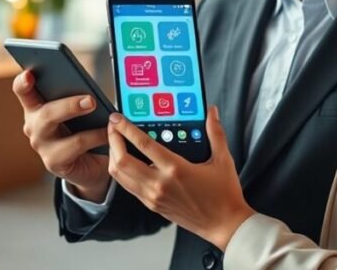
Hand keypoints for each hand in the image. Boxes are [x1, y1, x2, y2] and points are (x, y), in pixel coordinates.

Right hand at [12, 69, 110, 201]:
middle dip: (69, 105)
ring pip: (59, 130)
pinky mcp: (53, 162)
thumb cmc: (81, 128)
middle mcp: (33, 125)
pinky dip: (95, 137)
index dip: (23, 82)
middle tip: (91, 101)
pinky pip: (76, 145)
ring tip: (106, 117)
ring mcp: (41, 145)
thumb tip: (89, 91)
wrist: (90, 162)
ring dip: (84, 122)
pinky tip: (108, 133)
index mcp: (36, 106)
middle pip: (45, 112)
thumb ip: (76, 95)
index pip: (23, 91)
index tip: (29, 74)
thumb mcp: (77, 109)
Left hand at [107, 106, 254, 250]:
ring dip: (113, 157)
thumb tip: (212, 112)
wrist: (224, 225)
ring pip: (120, 176)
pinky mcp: (152, 205)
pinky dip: (122, 172)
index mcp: (175, 169)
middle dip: (112, 141)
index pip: (143, 144)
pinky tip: (127, 162)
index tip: (118, 118)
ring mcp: (153, 197)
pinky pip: (128, 186)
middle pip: (121, 161)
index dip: (126, 129)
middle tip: (113, 127)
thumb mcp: (223, 160)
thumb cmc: (224, 195)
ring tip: (116, 142)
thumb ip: (215, 133)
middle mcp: (159, 184)